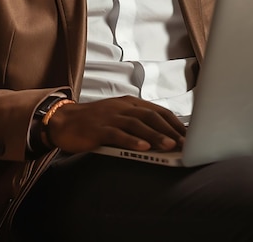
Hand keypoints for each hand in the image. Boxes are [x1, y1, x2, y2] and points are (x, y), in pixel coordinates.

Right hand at [45, 95, 186, 153]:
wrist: (63, 120)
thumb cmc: (95, 122)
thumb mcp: (118, 117)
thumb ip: (137, 123)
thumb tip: (162, 137)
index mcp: (130, 103)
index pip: (157, 111)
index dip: (174, 122)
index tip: (188, 134)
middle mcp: (122, 107)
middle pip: (151, 116)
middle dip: (170, 129)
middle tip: (185, 142)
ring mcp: (110, 116)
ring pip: (137, 124)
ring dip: (155, 135)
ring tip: (170, 145)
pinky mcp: (98, 128)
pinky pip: (117, 134)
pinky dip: (132, 141)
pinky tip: (143, 148)